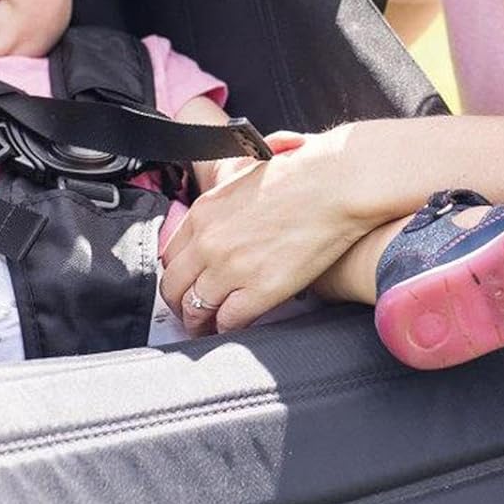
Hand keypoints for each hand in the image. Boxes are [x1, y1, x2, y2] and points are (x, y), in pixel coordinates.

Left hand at [160, 126, 369, 334]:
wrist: (334, 185)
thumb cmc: (300, 174)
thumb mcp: (244, 176)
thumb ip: (225, 200)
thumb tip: (225, 208)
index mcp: (204, 210)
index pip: (169, 254)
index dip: (176, 274)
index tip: (183, 282)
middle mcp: (209, 240)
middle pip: (174, 286)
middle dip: (179, 303)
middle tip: (188, 312)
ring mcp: (231, 267)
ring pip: (195, 309)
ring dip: (198, 322)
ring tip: (206, 328)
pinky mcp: (259, 290)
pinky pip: (228, 321)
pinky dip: (227, 328)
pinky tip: (234, 327)